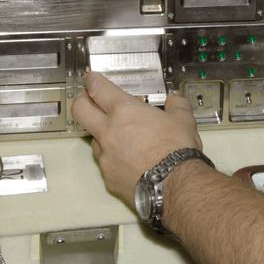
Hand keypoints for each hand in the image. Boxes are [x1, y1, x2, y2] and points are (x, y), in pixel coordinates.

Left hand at [70, 72, 201, 204]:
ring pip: (92, 138)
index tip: (91, 79)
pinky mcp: (108, 176)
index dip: (92, 81)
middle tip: (87, 99)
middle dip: (81, 101)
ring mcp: (105, 155)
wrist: (174, 184)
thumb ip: (177, 105)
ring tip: (118, 135)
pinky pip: (105, 162)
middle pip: (80, 110)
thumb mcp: (183, 120)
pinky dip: (113, 158)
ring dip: (100, 133)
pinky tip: (128, 160)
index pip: (98, 89)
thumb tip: (176, 99)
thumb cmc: (176, 151)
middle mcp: (108, 131)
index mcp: (124, 111)